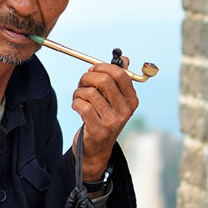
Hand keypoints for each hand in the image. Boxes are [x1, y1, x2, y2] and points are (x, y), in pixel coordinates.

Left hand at [71, 56, 138, 181]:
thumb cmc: (103, 118)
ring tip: (79, 97)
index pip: (120, 74)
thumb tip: (124, 58)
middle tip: (82, 82)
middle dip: (87, 77)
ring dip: (79, 92)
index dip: (103, 67)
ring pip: (89, 93)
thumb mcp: (114, 100)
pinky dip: (75, 102)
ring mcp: (112, 121)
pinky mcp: (98, 130)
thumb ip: (119, 79)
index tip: (93, 69)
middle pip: (103, 81)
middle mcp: (125, 111)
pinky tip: (77, 106)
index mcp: (132, 100)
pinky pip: (82, 106)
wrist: (96, 149)